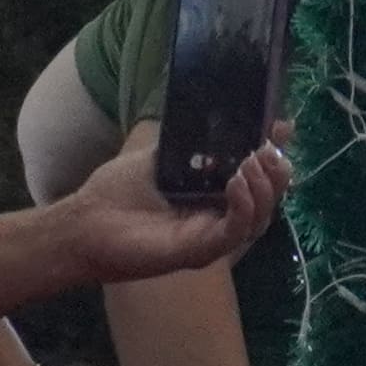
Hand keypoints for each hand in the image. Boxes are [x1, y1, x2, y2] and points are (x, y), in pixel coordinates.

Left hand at [53, 133, 290, 287]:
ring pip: (259, 220)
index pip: (256, 179)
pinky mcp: (201, 252)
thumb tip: (217, 114)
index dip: (272, 156)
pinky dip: (244, 207)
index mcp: (213, 198)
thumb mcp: (159, 157)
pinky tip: (237, 182)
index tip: (282, 128)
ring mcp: (211, 238)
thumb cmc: (116, 192)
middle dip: (276, 173)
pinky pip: (235, 232)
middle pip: (267, 201)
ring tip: (253, 161)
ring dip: (264, 189)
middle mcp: (218, 220)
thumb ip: (190, 143)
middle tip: (270, 148)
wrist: (84, 222)